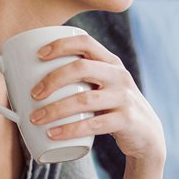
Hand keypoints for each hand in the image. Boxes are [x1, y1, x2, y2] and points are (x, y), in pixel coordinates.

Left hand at [28, 34, 164, 162]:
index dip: (61, 45)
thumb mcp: (104, 87)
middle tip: (32, 95)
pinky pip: (93, 125)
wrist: (147, 135)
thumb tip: (31, 79)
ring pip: (84, 100)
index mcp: (111, 62)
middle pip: (81, 68)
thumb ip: (81, 80)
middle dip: (52, 80)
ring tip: (35, 118)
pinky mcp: (126, 120)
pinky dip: (69, 130)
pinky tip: (52, 134)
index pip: (85, 43)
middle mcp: (119, 76)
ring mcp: (124, 98)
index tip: (38, 55)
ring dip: (55, 109)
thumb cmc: (112, 108)